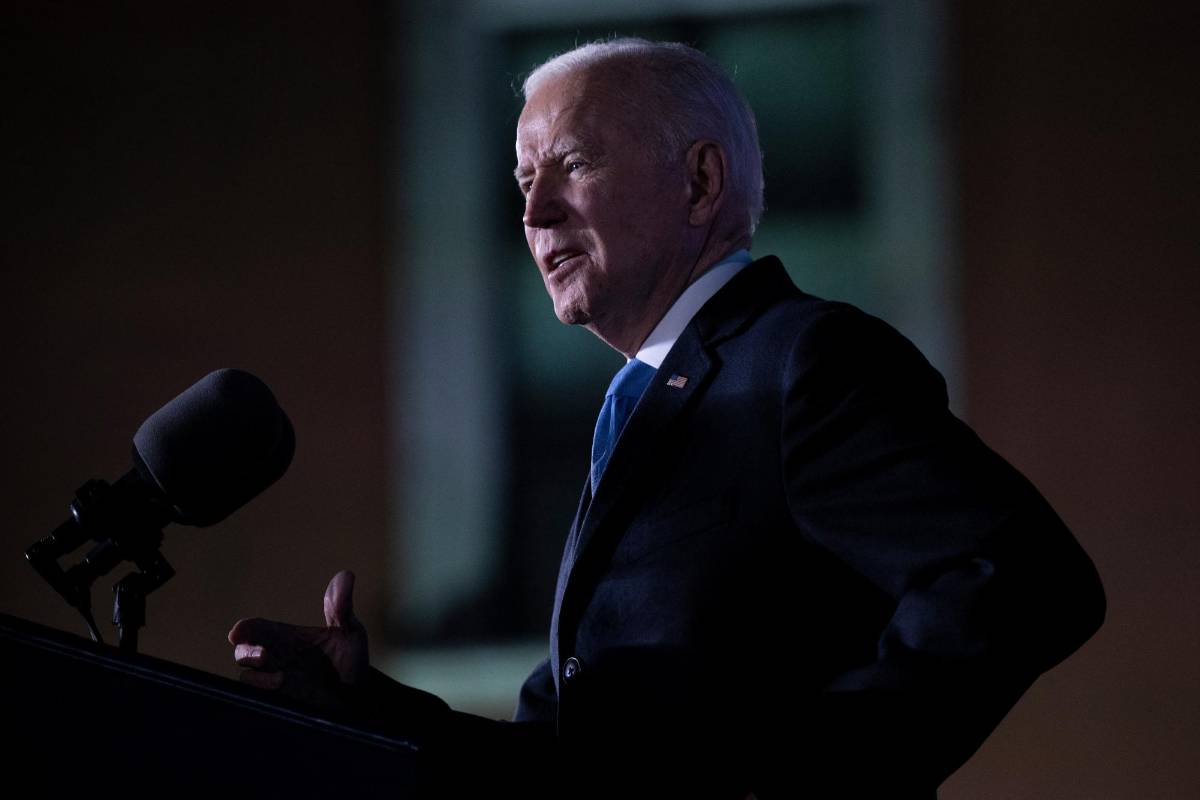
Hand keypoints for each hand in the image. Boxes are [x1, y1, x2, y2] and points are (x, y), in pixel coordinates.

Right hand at [227, 570, 368, 708]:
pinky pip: (257, 699)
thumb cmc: (350, 662)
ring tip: (281, 678)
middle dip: (247, 652)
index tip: (238, 631)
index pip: (256, 629)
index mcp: (286, 638)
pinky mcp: (280, 702)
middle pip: (244, 652)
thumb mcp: (350, 632)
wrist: (359, 698)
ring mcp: (275, 681)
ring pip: (247, 676)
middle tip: (263, 654)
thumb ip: (342, 607)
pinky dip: (263, 694)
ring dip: (257, 677)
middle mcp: (276, 658)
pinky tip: (281, 690)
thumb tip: (346, 575)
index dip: (243, 629)